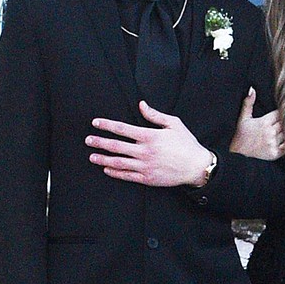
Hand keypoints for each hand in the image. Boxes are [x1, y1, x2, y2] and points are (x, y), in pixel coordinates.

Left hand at [87, 103, 213, 186]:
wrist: (196, 167)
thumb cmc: (186, 143)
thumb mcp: (174, 124)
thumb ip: (154, 115)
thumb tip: (141, 105)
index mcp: (149, 136)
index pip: (122, 129)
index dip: (107, 125)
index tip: (96, 123)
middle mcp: (144, 151)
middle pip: (116, 146)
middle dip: (99, 142)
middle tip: (88, 140)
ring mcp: (145, 166)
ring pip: (118, 162)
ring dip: (103, 159)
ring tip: (92, 156)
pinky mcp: (147, 178)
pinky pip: (127, 175)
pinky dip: (115, 172)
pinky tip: (107, 169)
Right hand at [230, 87, 284, 159]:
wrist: (237, 154)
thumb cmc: (240, 134)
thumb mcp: (243, 117)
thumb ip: (248, 103)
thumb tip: (252, 89)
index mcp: (264, 122)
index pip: (280, 114)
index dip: (282, 113)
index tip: (283, 113)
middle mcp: (269, 133)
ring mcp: (272, 144)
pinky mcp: (274, 154)